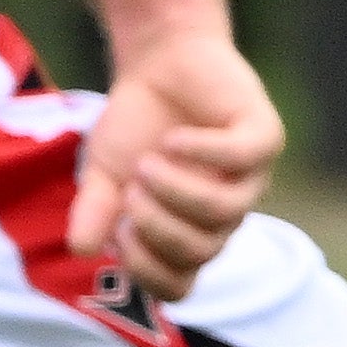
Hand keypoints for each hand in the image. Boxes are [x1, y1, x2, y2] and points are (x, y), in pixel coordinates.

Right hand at [75, 17, 283, 300]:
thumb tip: (82, 249)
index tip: (119, 232)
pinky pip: (244, 158)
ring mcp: (250, 178)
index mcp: (187, 233)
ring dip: (177, 191)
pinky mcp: (264, 136)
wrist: (159, 61)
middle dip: (158, 226)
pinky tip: (174, 139)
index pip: (179, 286)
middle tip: (132, 190)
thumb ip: (95, 210)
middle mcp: (224, 215)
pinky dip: (202, 152)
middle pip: (202, 252)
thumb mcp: (103, 171)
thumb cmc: (135, 124)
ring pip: (225, 211)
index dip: (147, 269)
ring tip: (147, 163)